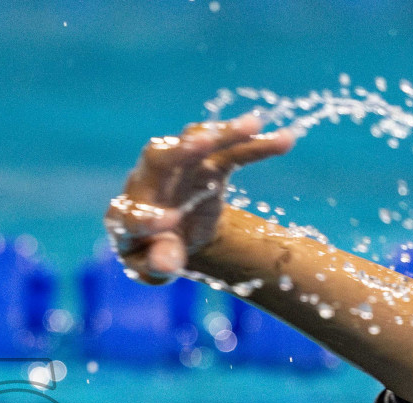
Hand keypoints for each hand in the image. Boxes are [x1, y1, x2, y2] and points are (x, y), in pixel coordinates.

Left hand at [105, 114, 293, 283]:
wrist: (173, 236)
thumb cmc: (156, 253)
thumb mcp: (155, 267)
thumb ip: (159, 264)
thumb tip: (169, 263)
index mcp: (126, 215)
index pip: (132, 212)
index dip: (148, 217)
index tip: (169, 222)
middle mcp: (148, 181)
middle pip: (158, 158)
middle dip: (179, 150)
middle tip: (201, 142)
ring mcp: (176, 166)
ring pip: (194, 142)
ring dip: (222, 133)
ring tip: (254, 125)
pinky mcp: (204, 161)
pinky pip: (229, 149)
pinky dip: (254, 143)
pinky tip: (285, 140)